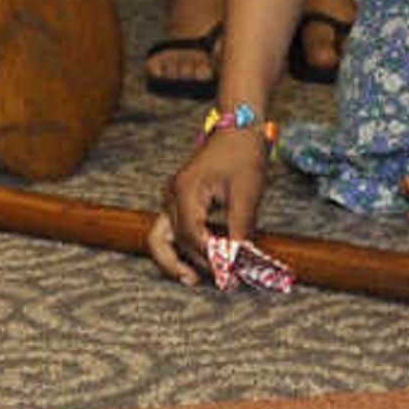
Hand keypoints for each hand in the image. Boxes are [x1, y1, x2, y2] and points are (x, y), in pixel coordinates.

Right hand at [155, 125, 274, 282]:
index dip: (212, 257)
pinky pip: (172, 231)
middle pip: (174, 241)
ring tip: (194, 279)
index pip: (192, 236)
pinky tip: (202, 259)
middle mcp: (172, 196)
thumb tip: (241, 261)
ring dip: (176, 260)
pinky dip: (183, 247)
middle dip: (196, 263)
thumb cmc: (242, 153)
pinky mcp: (179, 200)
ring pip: (161, 238)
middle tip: (224, 280)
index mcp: (186, 191)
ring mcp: (172, 198)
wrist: (238, 127)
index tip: (232, 273)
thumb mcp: (247, 193)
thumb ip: (240, 229)